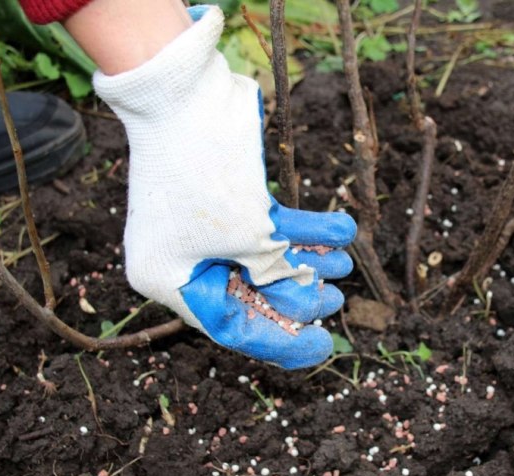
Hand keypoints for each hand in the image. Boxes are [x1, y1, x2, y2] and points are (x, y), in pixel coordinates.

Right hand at [93, 5, 355, 367]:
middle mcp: (181, 259)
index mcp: (169, 281)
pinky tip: (341, 229)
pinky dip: (302, 227)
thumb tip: (305, 294)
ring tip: (344, 264)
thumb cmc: (208, 172)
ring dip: (306, 259)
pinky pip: (265, 225)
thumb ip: (276, 272)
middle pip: (249, 295)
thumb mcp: (249, 238)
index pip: (230, 327)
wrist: (184, 89)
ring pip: (262, 258)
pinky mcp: (222, 200)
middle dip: (297, 297)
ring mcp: (200, 228)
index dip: (282, 342)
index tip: (323, 347)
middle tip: (336, 301)